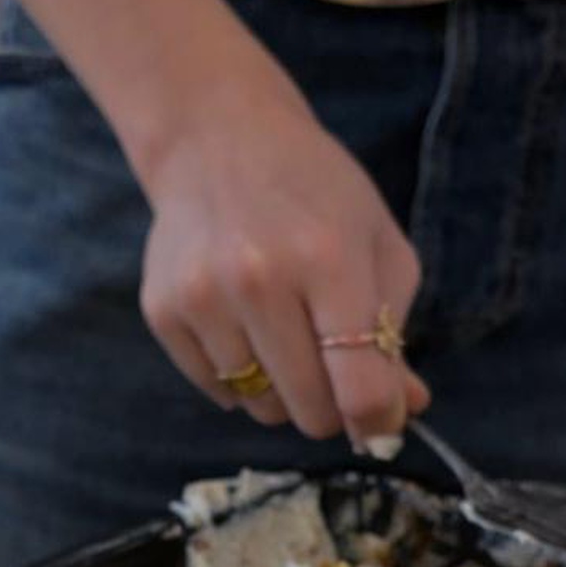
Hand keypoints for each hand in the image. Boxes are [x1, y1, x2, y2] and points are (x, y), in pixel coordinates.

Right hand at [138, 87, 429, 450]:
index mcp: (329, 260)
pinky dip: (240, 377)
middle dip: (332, 407)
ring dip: (283, 390)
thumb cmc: (316, 195)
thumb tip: (402, 411)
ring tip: (286, 333)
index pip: (358, 386)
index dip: (378, 422)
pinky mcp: (163, 309)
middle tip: (335, 373)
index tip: (382, 425)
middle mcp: (260, 279)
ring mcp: (204, 296)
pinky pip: (216, 389)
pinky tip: (246, 326)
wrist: (218, 141)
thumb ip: (394, 333)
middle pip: (309, 410)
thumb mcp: (378, 245)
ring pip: (260, 406)